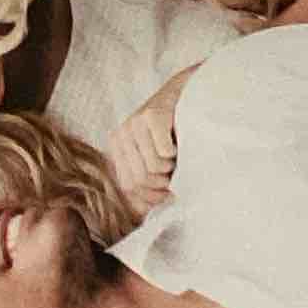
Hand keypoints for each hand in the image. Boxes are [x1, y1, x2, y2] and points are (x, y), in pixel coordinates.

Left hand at [98, 87, 182, 217]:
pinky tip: (179, 138)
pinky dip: (178, 152)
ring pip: (153, 169)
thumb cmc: (176, 134)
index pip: (129, 189)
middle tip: (175, 167)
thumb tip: (144, 214)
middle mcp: (121, 134)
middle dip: (165, 182)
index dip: (153, 196)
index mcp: (117, 147)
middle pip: (141, 181)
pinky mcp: (152, 114)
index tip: (169, 189)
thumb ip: (147, 184)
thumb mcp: (155, 159)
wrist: (190, 93)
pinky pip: (164, 153)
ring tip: (177, 151)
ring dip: (173, 166)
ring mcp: (134, 122)